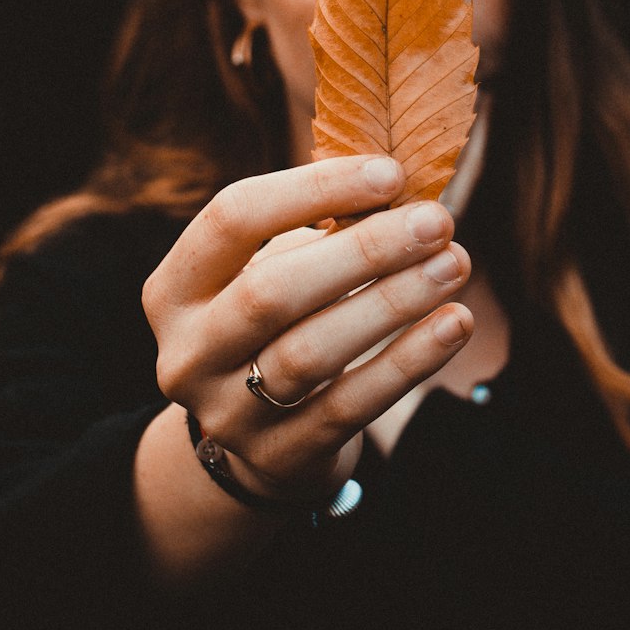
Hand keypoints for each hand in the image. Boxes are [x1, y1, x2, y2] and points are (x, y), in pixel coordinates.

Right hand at [141, 156, 472, 501]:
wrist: (262, 443)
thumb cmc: (281, 324)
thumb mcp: (275, 270)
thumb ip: (322, 227)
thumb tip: (401, 188)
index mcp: (174, 289)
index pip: (234, 219)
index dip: (313, 189)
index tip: (392, 173)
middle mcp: (188, 353)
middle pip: (272, 291)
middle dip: (363, 250)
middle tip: (437, 220)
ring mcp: (228, 413)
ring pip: (313, 352)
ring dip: (392, 301)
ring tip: (454, 264)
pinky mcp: (280, 456)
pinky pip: (352, 406)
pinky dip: (409, 360)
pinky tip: (454, 322)